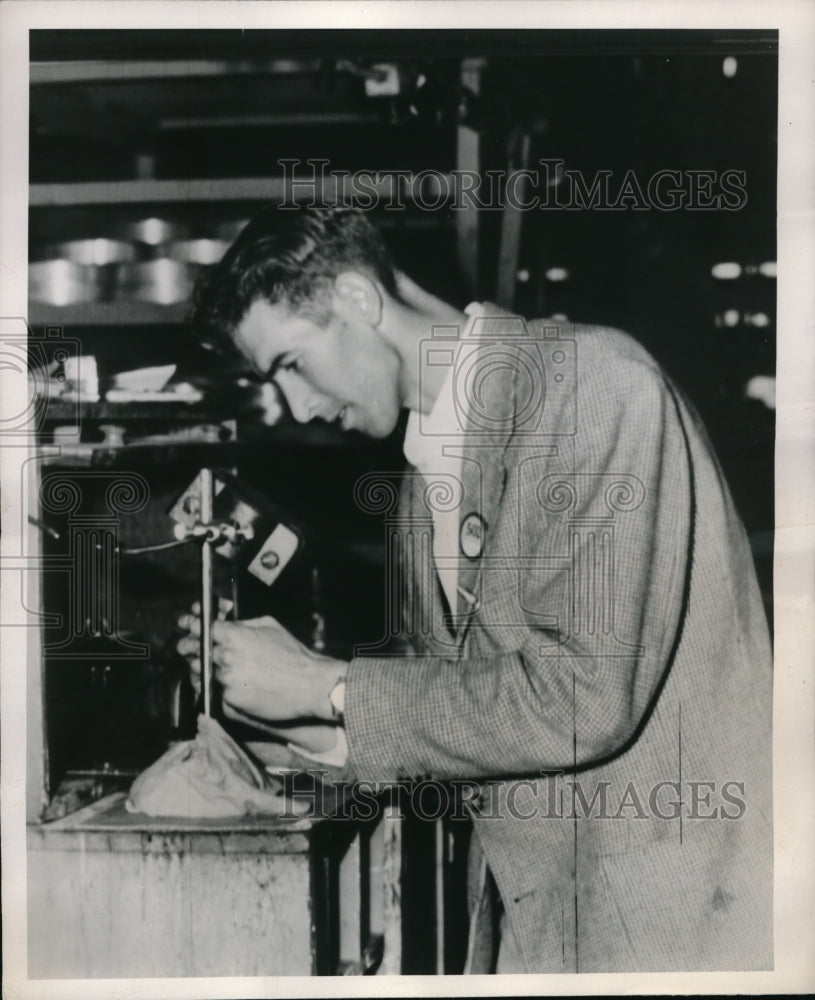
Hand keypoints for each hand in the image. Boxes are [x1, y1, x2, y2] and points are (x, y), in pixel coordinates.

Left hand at [176, 607, 346, 724]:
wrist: (309, 686)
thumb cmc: (293, 655)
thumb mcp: (269, 626)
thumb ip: (241, 623)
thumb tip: (224, 622)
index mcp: (233, 636)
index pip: (198, 626)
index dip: (190, 624)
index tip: (187, 624)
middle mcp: (224, 657)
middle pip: (190, 649)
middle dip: (188, 645)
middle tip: (190, 646)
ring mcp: (224, 681)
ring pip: (197, 671)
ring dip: (200, 667)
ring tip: (212, 665)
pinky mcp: (227, 702)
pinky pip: (210, 691)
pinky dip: (213, 686)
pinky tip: (223, 682)